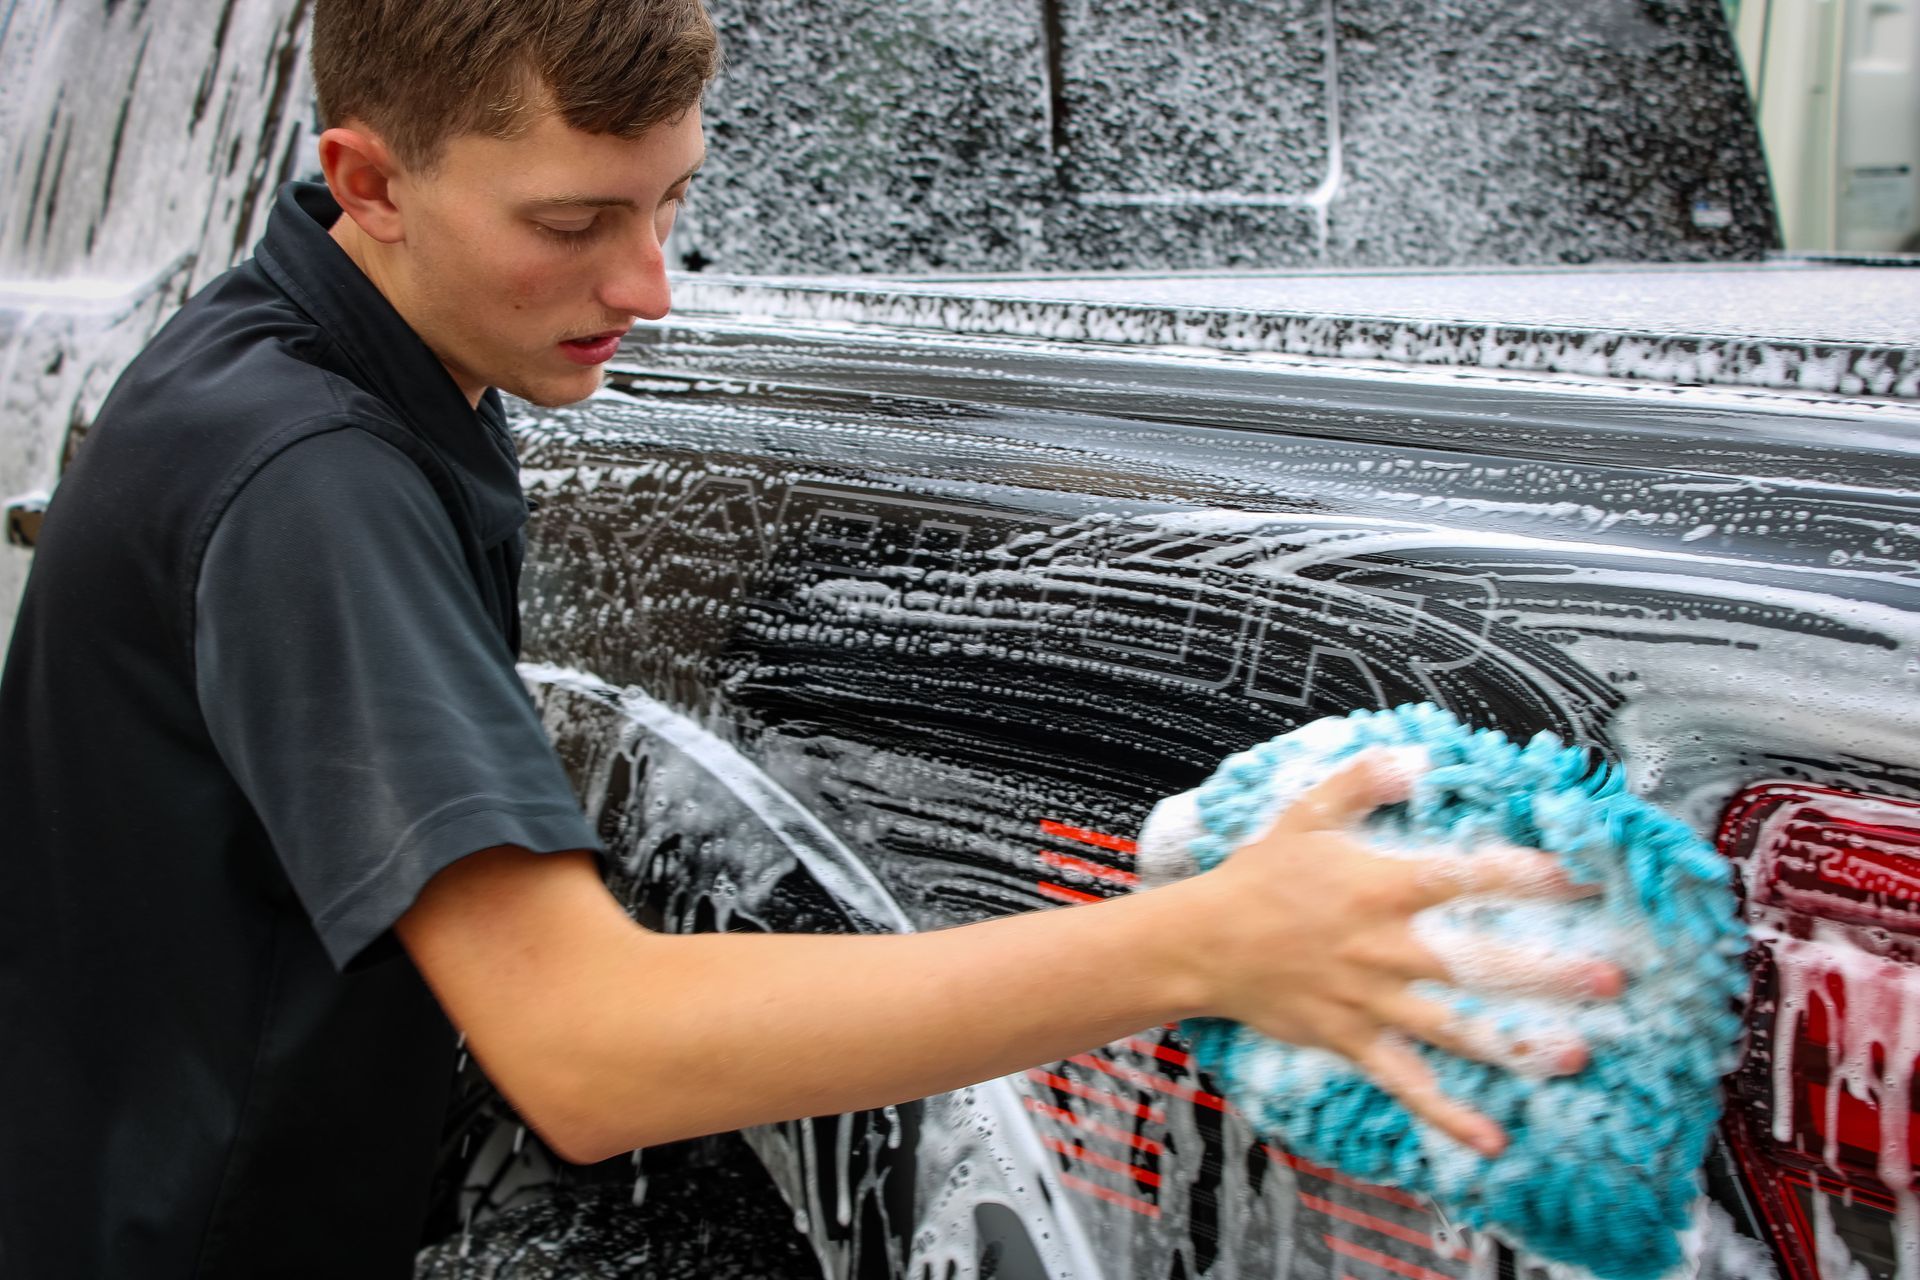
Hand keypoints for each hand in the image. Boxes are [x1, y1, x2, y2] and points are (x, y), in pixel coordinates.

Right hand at [1173, 749, 1623, 1155]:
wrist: (1200, 941)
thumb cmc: (1258, 876)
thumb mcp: (1304, 814)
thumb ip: (1361, 782)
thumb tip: (1415, 758)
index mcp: (1378, 886)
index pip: (1465, 878)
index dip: (1524, 877)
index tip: (1580, 879)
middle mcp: (1382, 946)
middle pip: (1476, 962)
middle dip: (1546, 972)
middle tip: (1610, 979)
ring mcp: (1369, 999)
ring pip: (1454, 1027)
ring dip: (1516, 1044)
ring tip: (1576, 1054)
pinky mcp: (1352, 1040)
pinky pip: (1407, 1084)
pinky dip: (1448, 1115)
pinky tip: (1493, 1141)